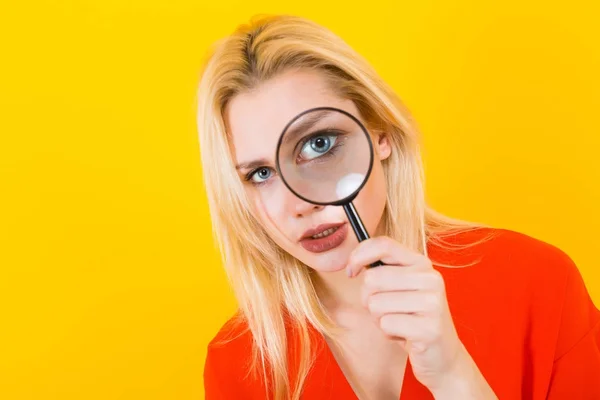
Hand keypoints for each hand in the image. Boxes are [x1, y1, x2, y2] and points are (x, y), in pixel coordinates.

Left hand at [346, 236, 496, 398]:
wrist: (443, 355)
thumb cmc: (413, 318)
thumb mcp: (401, 288)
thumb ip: (383, 270)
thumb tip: (352, 263)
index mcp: (422, 264)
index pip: (384, 244)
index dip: (359, 255)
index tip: (351, 271)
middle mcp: (430, 278)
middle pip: (372, 278)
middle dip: (368, 299)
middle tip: (386, 310)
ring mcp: (432, 303)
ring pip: (375, 303)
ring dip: (379, 318)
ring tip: (399, 323)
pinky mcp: (429, 328)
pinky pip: (385, 324)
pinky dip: (388, 333)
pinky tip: (405, 335)